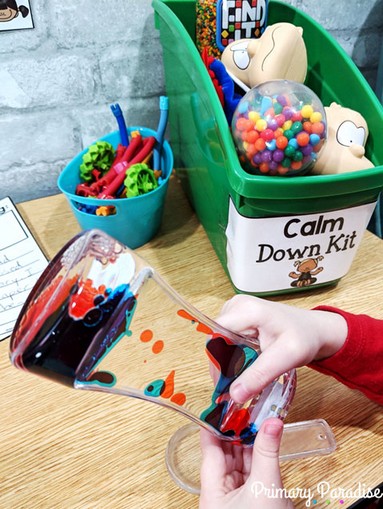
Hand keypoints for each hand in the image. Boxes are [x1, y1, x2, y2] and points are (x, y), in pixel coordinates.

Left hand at [199, 417, 293, 508]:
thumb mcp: (266, 487)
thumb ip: (267, 453)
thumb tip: (272, 423)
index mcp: (212, 491)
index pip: (210, 447)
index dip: (216, 424)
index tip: (224, 405)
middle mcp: (219, 493)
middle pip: (224, 452)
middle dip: (236, 429)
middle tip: (247, 409)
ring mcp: (234, 496)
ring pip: (238, 460)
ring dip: (248, 441)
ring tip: (258, 420)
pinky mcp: (248, 499)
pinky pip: (249, 470)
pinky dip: (256, 456)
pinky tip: (263, 441)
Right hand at [216, 295, 347, 403]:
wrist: (314, 331)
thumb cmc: (305, 338)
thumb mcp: (286, 358)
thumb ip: (260, 375)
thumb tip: (234, 395)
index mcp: (246, 309)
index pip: (216, 337)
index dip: (217, 363)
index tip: (226, 386)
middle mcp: (236, 305)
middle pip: (216, 340)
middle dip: (223, 366)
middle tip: (236, 388)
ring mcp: (235, 310)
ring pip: (219, 343)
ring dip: (228, 363)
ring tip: (246, 376)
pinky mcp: (236, 318)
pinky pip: (225, 341)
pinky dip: (233, 357)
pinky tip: (247, 365)